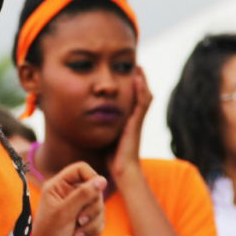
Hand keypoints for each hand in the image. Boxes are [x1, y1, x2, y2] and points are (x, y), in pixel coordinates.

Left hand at [31, 162, 105, 235]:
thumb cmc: (49, 234)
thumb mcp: (65, 212)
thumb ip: (83, 194)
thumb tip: (102, 180)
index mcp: (58, 185)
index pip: (81, 169)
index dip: (91, 177)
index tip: (96, 190)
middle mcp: (69, 194)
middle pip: (95, 189)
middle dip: (92, 206)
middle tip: (80, 219)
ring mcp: (77, 208)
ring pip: (100, 206)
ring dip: (92, 221)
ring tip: (78, 231)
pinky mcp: (85, 222)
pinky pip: (101, 220)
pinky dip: (94, 230)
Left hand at [108, 66, 151, 180]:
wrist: (123, 171)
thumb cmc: (113, 158)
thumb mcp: (107, 136)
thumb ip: (103, 127)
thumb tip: (91, 119)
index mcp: (129, 121)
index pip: (134, 99)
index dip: (133, 86)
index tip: (129, 72)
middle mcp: (135, 119)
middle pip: (142, 94)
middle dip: (140, 80)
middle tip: (136, 65)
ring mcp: (137, 121)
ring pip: (145, 96)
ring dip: (142, 81)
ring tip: (138, 67)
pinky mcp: (136, 123)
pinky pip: (142, 103)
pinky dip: (140, 90)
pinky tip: (137, 78)